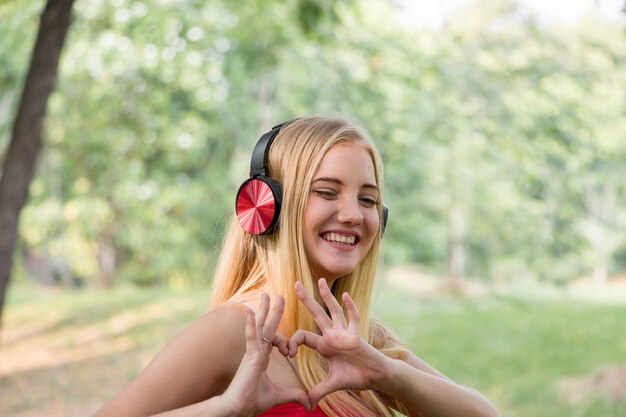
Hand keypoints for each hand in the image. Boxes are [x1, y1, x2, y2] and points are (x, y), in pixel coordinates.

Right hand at [222, 294, 310, 416]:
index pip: (272, 340)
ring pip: (259, 327)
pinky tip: (250, 311)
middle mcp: (257, 352)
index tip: (289, 351)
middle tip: (279, 296)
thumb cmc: (252, 401)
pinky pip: (251, 337)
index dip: (283, 341)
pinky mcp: (250, 357)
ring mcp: (253, 353)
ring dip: (263, 310)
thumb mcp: (279, 395)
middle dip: (272, 311)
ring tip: (266, 295)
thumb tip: (309, 403)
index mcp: (261, 359)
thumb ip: (294, 395)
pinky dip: (250, 324)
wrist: (239, 409)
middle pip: (266, 327)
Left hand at [288, 279, 391, 408]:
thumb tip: (306, 403)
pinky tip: (345, 295)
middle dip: (306, 299)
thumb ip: (318, 390)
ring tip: (319, 280)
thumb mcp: (332, 384)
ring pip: (333, 310)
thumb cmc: (356, 377)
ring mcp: (344, 333)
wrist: (375, 377)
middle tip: (294, 283)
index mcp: (324, 345)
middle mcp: (332, 335)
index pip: (303, 336)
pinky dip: (350, 307)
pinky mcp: (356, 336)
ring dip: (327, 296)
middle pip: (316, 314)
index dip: (293, 341)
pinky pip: (353, 318)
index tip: (288, 354)